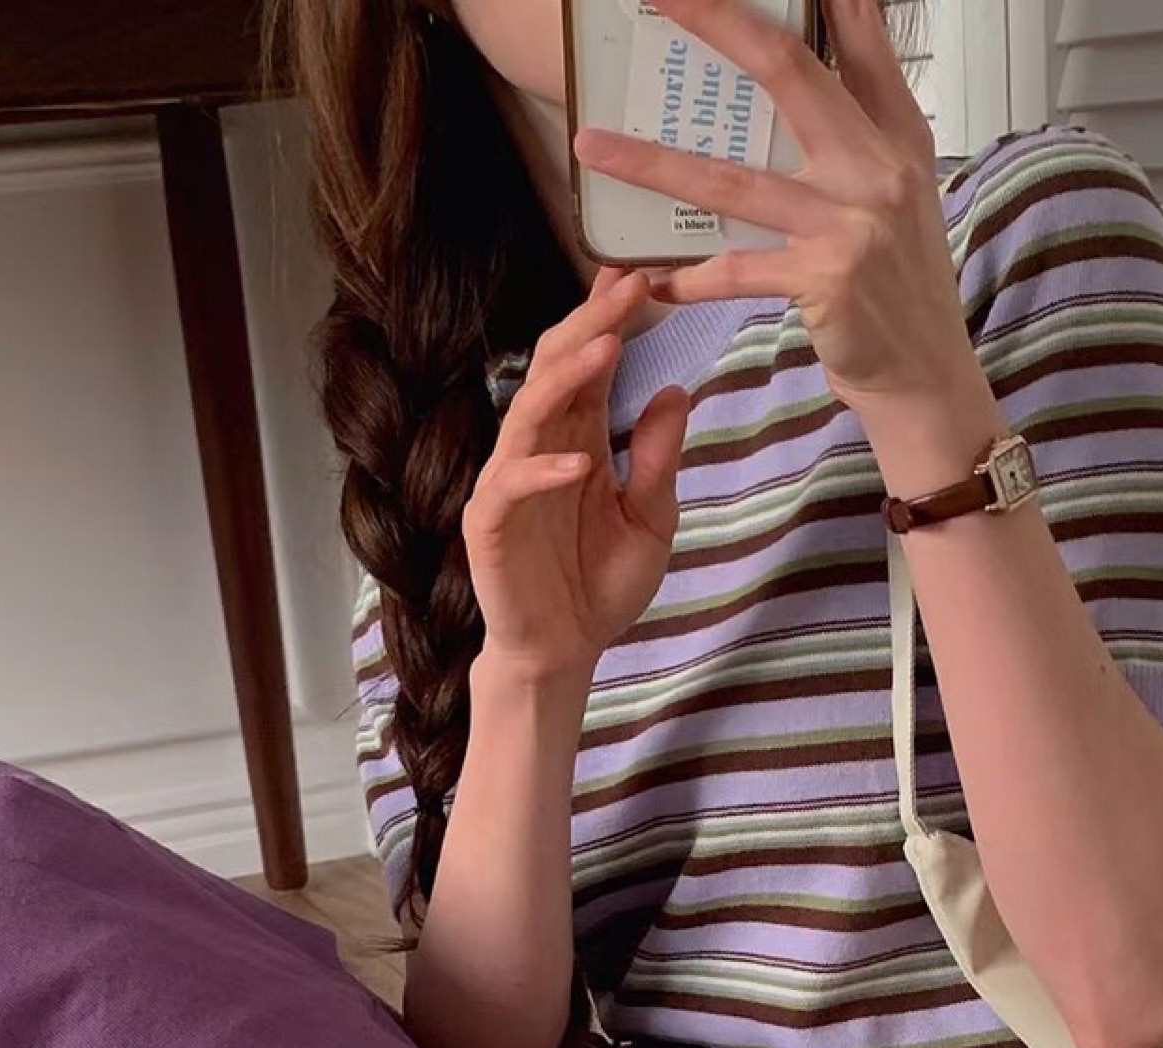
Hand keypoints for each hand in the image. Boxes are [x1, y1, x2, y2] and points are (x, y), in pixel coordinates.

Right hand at [462, 269, 690, 684]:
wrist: (564, 652)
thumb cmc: (599, 587)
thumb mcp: (651, 520)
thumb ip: (658, 460)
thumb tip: (674, 392)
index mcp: (576, 440)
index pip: (588, 366)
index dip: (609, 321)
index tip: (641, 280)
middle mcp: (539, 450)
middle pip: (556, 369)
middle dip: (591, 325)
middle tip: (628, 289)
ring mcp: (509, 483)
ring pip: (528, 411)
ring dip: (569, 378)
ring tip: (609, 347)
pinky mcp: (489, 524)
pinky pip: (511, 486)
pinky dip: (544, 471)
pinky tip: (581, 463)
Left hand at [570, 0, 975, 418]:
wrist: (926, 376)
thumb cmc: (901, 289)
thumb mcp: (901, 194)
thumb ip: (863, 130)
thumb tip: (814, 75)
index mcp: (897, 135)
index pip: (860, 39)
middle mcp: (877, 166)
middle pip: (788, 71)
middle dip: (718, 24)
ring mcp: (850, 221)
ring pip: (733, 180)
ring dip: (652, 163)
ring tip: (593, 145)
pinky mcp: (823, 279)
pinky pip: (734, 270)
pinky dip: (688, 279)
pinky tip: (652, 283)